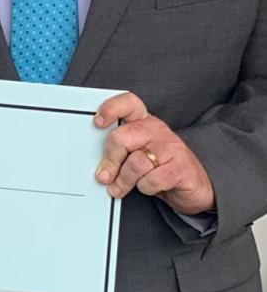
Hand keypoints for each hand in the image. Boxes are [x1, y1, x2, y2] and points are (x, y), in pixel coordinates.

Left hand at [93, 92, 215, 215]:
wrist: (194, 186)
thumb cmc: (159, 168)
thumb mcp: (135, 155)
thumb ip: (118, 152)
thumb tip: (99, 166)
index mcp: (143, 122)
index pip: (128, 103)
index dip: (111, 109)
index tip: (98, 123)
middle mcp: (157, 130)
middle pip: (122, 138)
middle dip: (110, 161)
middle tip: (104, 177)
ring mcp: (172, 147)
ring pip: (135, 163)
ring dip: (125, 180)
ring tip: (121, 187)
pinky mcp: (181, 168)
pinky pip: (152, 180)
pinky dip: (145, 188)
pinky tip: (149, 187)